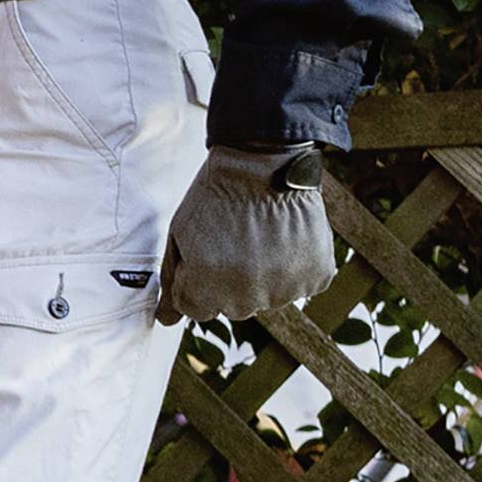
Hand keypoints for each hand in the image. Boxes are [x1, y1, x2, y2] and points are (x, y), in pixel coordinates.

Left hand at [160, 145, 334, 323]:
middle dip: (228, 282)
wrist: (264, 160)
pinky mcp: (316, 275)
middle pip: (232, 307)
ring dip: (263, 277)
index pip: (197, 310)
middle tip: (236, 242)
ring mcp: (284, 287)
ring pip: (267, 299)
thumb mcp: (180, 236)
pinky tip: (285, 240)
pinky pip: (301, 287)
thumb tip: (165, 321)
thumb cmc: (216, 196)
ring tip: (262, 238)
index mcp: (207, 287)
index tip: (205, 255)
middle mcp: (246, 295)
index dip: (197, 281)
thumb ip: (171, 281)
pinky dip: (295, 268)